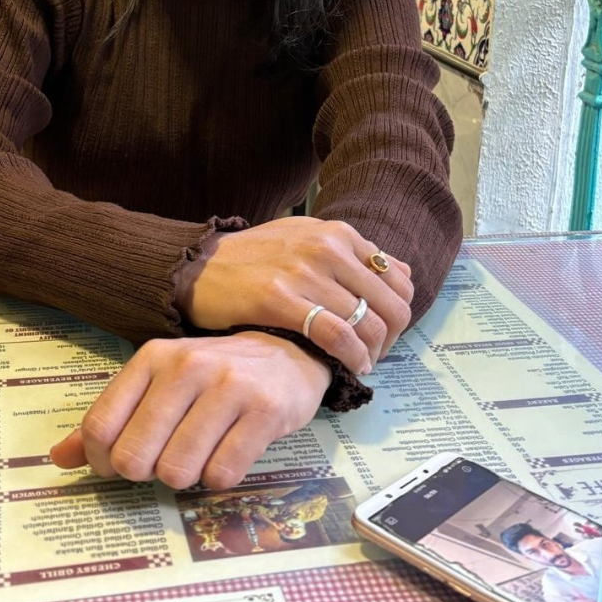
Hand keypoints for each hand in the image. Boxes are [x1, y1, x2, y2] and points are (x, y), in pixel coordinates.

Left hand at [49, 332, 329, 488]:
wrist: (287, 351)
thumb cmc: (213, 374)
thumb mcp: (158, 382)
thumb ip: (111, 417)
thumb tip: (58, 458)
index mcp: (153, 357)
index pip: (100, 427)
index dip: (102, 460)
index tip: (121, 462)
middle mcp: (188, 366)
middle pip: (134, 457)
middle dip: (146, 473)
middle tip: (166, 459)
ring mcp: (229, 387)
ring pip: (176, 471)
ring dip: (185, 477)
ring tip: (200, 453)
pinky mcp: (266, 412)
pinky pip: (222, 474)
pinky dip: (220, 477)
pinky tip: (229, 452)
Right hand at [178, 216, 412, 375]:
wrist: (200, 265)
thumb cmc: (255, 257)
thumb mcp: (308, 239)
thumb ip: (354, 254)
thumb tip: (401, 270)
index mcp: (338, 233)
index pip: (398, 279)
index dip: (399, 313)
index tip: (385, 333)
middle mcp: (327, 248)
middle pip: (390, 304)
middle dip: (391, 339)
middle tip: (375, 355)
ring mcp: (304, 272)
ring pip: (367, 323)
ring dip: (372, 353)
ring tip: (361, 364)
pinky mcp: (281, 298)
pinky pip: (336, 335)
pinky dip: (352, 357)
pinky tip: (349, 367)